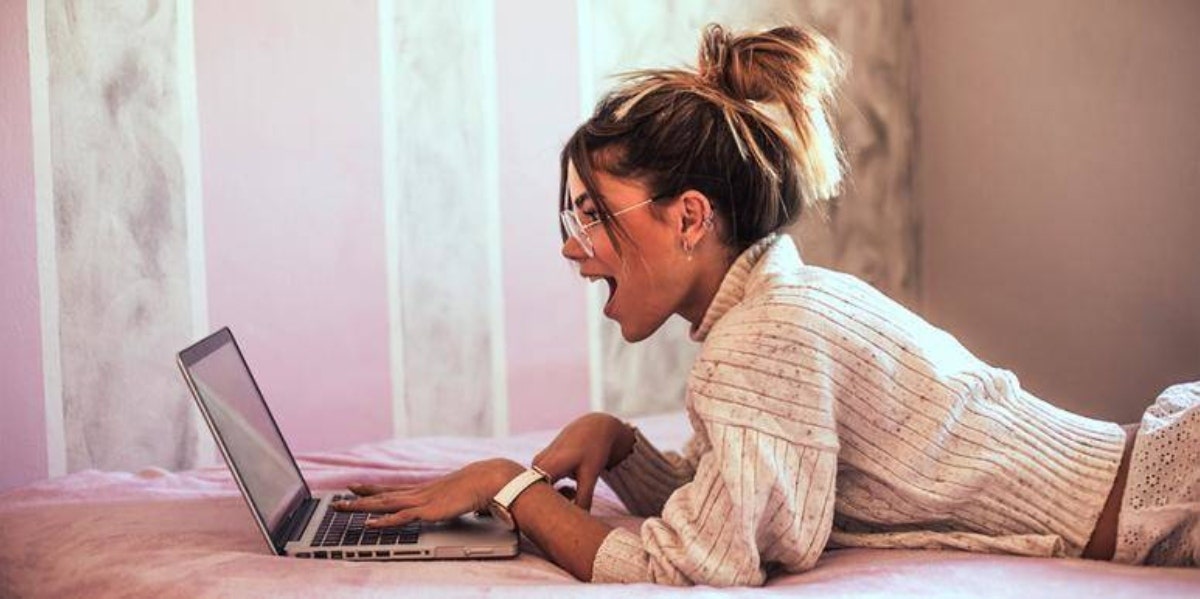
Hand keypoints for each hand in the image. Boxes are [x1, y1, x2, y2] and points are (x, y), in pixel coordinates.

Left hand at [333, 458, 523, 527]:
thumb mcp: (458, 496)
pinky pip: (399, 518)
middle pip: (382, 496)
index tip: (355, 487)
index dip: (373, 489)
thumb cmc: (477, 488)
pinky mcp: (426, 511)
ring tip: (342, 509)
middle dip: (358, 499)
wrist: (487, 480)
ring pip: (384, 505)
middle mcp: (417, 494)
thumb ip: (453, 500)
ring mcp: (420, 501)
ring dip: (362, 508)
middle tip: (337, 502)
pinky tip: (370, 524)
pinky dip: (383, 521)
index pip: (392, 489)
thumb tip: (460, 503)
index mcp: (423, 491)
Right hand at [532, 412, 634, 511]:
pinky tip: (571, 489)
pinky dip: (556, 489)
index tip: (555, 519)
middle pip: (537, 494)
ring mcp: (536, 463)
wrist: (594, 427)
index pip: (537, 496)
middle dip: (551, 505)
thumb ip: (584, 498)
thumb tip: (581, 519)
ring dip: (555, 496)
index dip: (544, 510)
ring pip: (541, 489)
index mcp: (548, 465)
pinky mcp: (540, 463)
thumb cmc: (594, 449)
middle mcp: (537, 464)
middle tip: (571, 507)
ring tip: (574, 493)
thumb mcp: (591, 474)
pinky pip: (543, 483)